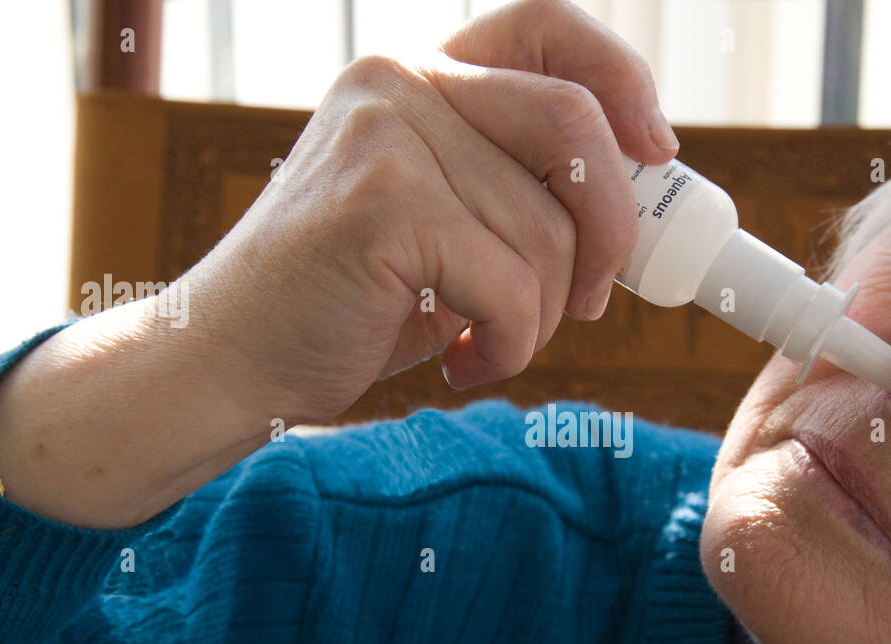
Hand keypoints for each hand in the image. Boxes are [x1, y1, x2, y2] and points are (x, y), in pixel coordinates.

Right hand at [190, 0, 677, 425]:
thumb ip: (517, 185)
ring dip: (540, 315)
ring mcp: (387, 134)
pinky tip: (460, 362)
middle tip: (590, 302)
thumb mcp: (444, 220)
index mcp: (421, 74)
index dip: (623, 81)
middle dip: (610, 232)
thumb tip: (640, 198)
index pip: (549, 26)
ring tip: (486, 342)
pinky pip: (510, 286)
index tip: (656, 153)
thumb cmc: (353, 298)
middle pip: (574, 126)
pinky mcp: (383, 205)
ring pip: (546, 229)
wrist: (233, 356)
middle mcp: (401, 80)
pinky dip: (506, 346)